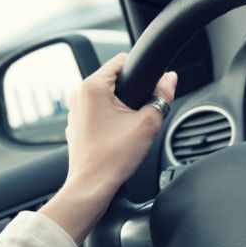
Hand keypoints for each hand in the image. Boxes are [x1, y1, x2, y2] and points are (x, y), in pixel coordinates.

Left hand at [40, 53, 177, 243]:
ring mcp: (74, 109)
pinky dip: (110, 117)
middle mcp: (79, 93)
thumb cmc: (113, 158)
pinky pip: (97, 110)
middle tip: (141, 113)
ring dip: (121, 104)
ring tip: (129, 126)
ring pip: (106, 95)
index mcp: (93, 86)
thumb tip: (170, 78)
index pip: (122, 60)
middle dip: (132, 91)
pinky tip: (118, 135)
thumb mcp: (147, 124)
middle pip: (114, 78)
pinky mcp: (76, 123)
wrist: (91, 186)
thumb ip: (162, 96)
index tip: (151, 87)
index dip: (141, 71)